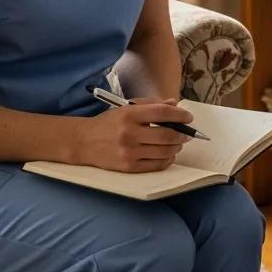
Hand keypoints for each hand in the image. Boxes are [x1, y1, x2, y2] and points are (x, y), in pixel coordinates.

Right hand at [71, 97, 192, 172]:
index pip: (162, 113)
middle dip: (182, 134)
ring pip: (164, 151)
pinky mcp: (128, 167)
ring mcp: (129, 152)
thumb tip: (174, 103)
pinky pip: (156, 165)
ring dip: (176, 147)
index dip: (180, 114)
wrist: (83, 142)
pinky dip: (167, 160)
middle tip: (187, 133)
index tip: (188, 117)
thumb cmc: (108, 123)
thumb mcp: (127, 107)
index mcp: (130, 114)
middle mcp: (130, 133)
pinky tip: (168, 155)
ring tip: (178, 143)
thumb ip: (152, 104)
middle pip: (167, 135)